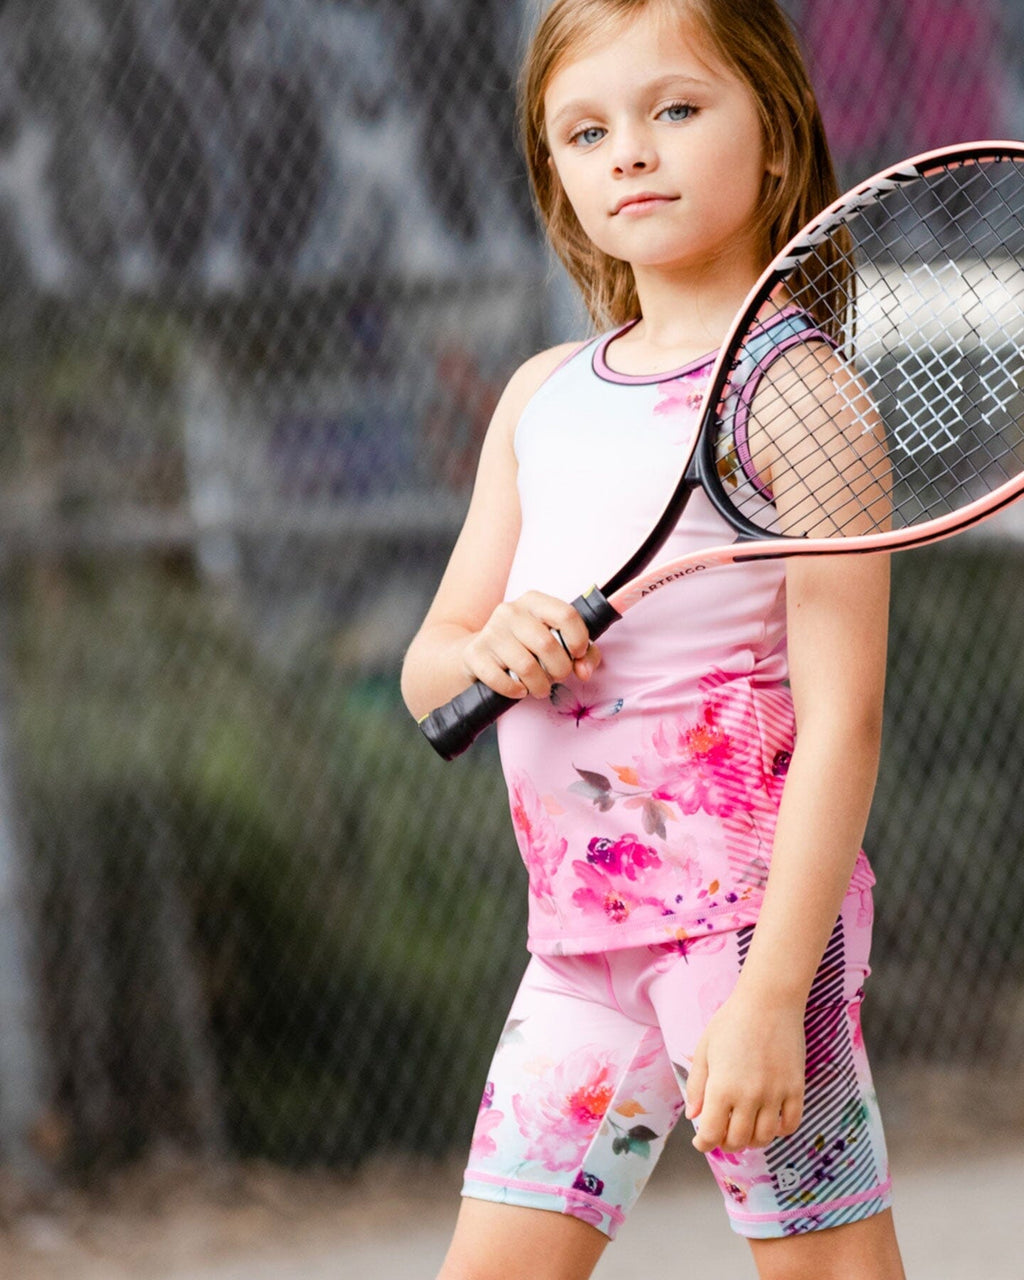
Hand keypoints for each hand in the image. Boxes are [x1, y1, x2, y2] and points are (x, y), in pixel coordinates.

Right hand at [461, 590, 600, 699]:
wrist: (478, 654)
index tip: (577, 655)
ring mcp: (490, 631)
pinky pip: (502, 680)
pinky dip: (515, 691)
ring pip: (526, 666)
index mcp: (534, 602)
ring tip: (539, 687)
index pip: (566, 615)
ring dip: (540, 685)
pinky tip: (519, 690)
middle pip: (547, 644)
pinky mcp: (474, 654)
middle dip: (560, 670)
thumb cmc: (525, 649)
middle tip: (557, 677)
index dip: (578, 640)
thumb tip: (584, 671)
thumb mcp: (556, 643)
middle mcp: (510, 611)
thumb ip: (583, 654)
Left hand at [685, 989, 805, 1153]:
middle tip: (722, 1134)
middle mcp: (749, 1097)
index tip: (702, 1142)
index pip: (712, 1134)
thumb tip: (694, 1117)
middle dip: (726, 1143)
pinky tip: (769, 1121)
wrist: (769, 1002)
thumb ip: (697, 1085)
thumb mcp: (704, 1050)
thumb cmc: (731, 1022)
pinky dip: (779, 1131)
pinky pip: (790, 1125)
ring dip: (752, 1140)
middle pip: (738, 1141)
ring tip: (745, 1129)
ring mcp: (775, 1095)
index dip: (704, 1144)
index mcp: (722, 1088)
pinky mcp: (796, 1089)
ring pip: (764, 1138)